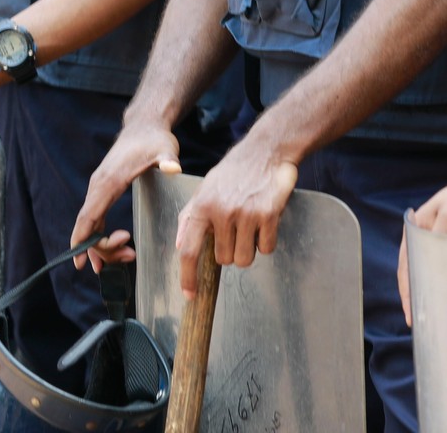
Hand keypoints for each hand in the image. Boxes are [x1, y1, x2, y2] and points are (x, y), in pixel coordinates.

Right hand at [71, 122, 182, 269]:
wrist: (144, 126)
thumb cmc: (154, 139)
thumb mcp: (165, 148)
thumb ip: (168, 159)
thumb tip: (173, 168)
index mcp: (109, 181)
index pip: (89, 215)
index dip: (81, 240)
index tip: (79, 262)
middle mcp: (98, 185)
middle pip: (88, 226)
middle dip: (102, 248)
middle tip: (129, 255)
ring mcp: (99, 187)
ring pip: (91, 224)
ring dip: (103, 244)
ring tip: (129, 253)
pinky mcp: (104, 188)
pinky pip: (95, 217)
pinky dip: (100, 234)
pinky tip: (115, 245)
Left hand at [173, 136, 297, 296]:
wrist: (266, 150)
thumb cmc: (234, 172)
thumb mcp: (206, 189)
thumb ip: (190, 216)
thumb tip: (179, 244)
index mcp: (201, 206)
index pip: (188, 250)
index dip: (188, 276)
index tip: (190, 295)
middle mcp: (221, 212)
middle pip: (223, 259)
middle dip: (230, 250)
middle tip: (236, 228)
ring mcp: (245, 214)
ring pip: (244, 259)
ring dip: (249, 248)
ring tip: (251, 225)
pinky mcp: (268, 214)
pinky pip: (266, 248)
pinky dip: (267, 241)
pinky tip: (265, 220)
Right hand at [398, 166, 446, 323]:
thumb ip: (440, 241)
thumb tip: (430, 270)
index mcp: (417, 229)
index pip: (407, 266)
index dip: (407, 291)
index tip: (411, 315)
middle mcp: (427, 237)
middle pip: (418, 272)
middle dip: (419, 296)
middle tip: (421, 323)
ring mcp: (444, 243)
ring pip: (435, 273)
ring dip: (435, 292)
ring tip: (435, 317)